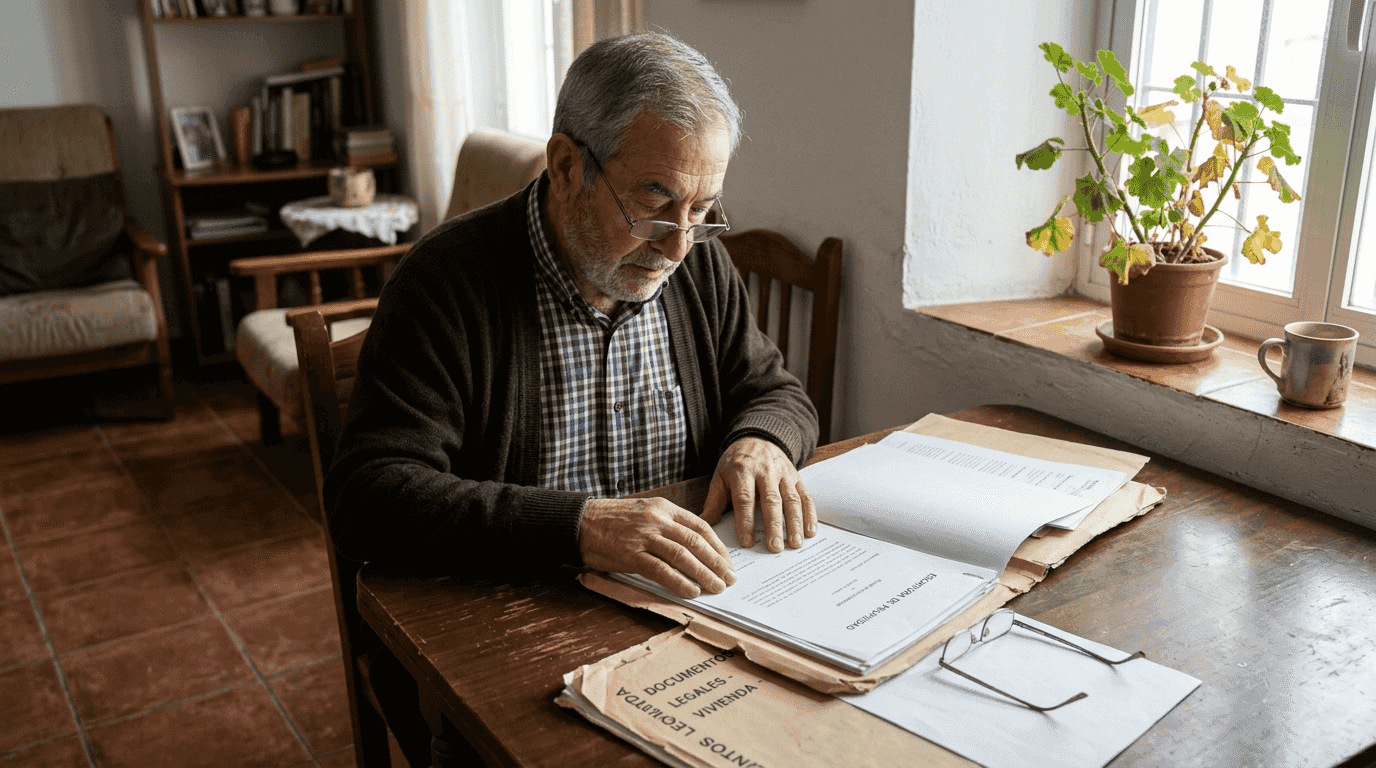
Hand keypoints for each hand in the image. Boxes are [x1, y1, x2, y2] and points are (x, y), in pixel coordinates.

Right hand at [579, 497, 735, 598]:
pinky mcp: (631, 554)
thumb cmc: (613, 520)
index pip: (701, 527)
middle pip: (696, 542)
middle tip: (729, 579)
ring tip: (716, 588)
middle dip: (717, 563)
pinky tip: (692, 591)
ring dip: (704, 574)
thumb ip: (668, 526)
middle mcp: (658, 520)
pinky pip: (661, 570)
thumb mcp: (645, 513)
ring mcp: (644, 536)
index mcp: (664, 508)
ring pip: (683, 556)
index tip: (728, 562)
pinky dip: (679, 582)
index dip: (718, 547)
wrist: (580, 522)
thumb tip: (694, 550)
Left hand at [701, 437, 816, 552]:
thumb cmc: (736, 462)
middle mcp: (765, 471)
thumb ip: (714, 502)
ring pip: (791, 499)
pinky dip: (810, 513)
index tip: (747, 542)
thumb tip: (704, 525)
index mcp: (742, 471)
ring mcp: (783, 473)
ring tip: (795, 544)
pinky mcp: (796, 476)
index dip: (746, 521)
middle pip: (771, 500)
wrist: (757, 437)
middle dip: (774, 525)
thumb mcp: (720, 477)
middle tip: (775, 548)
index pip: (744, 498)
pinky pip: (805, 495)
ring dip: (795, 522)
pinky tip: (810, 531)